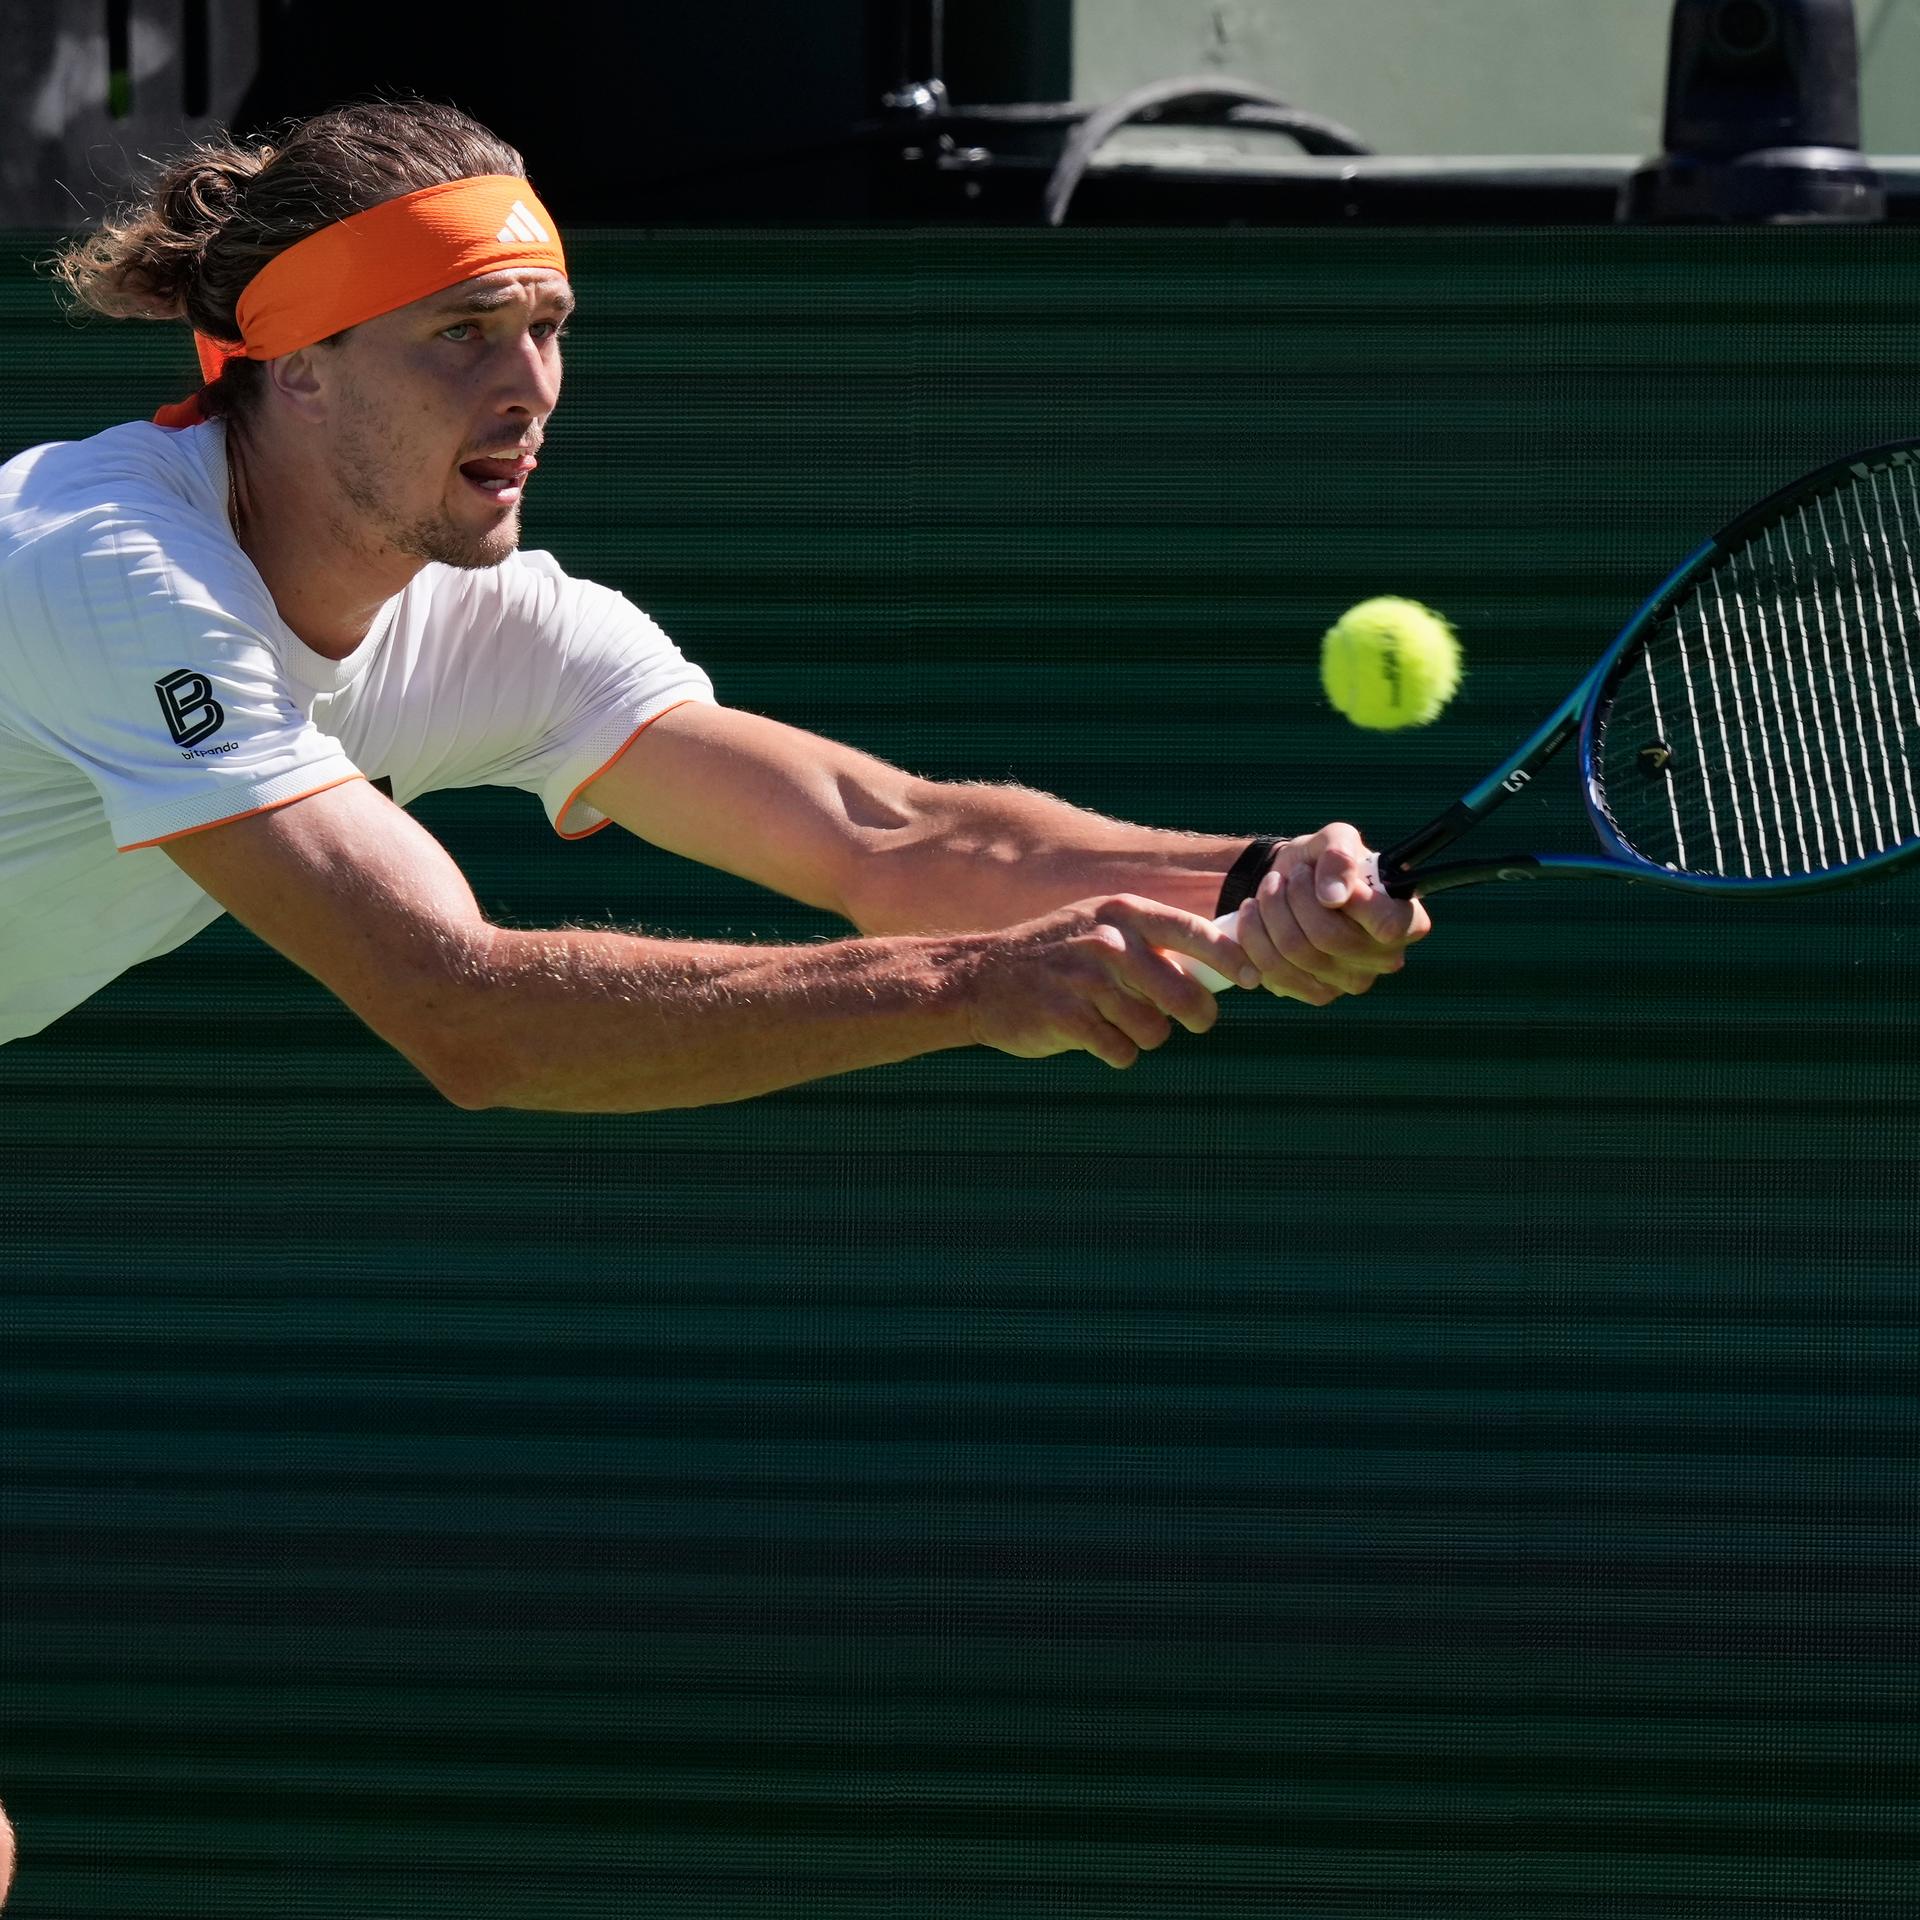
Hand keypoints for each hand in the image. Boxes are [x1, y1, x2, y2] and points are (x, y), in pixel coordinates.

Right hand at [960, 894, 1259, 1068]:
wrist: (979, 979)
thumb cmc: (1054, 956)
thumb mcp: (1099, 927)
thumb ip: (1151, 942)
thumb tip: (1220, 969)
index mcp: (1123, 913)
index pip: (1195, 932)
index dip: (1232, 958)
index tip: (1252, 979)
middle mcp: (1109, 941)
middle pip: (1186, 994)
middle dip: (1195, 1015)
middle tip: (1192, 1021)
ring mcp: (1087, 980)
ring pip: (1155, 1029)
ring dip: (1143, 1035)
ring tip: (1114, 1021)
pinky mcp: (1068, 1018)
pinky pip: (1121, 1051)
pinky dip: (1115, 1052)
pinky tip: (1091, 1036)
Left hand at [1232, 823, 1431, 1005]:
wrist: (1289, 884)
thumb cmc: (1324, 863)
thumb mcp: (1334, 839)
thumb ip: (1339, 855)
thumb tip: (1334, 896)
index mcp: (1407, 920)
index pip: (1388, 926)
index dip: (1352, 901)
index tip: (1325, 879)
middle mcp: (1385, 959)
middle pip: (1328, 937)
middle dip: (1295, 896)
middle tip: (1289, 876)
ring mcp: (1351, 982)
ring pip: (1295, 951)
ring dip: (1270, 910)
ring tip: (1270, 888)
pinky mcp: (1316, 994)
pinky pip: (1272, 970)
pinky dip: (1253, 935)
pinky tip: (1255, 915)